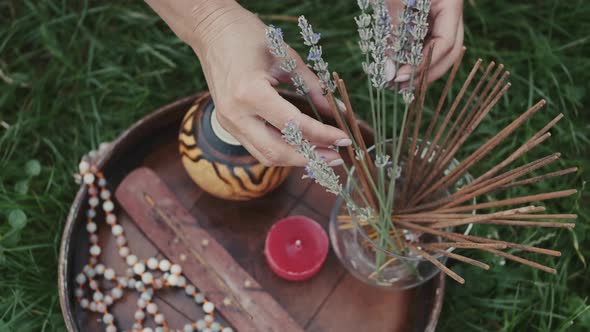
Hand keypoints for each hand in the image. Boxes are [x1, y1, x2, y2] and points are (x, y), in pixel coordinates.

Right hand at [145, 0, 349, 166]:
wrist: (211, 31)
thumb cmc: (249, 36)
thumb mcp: (288, 58)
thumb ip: (314, 88)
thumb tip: (339, 111)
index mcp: (250, 93)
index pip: (294, 126)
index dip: (322, 135)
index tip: (344, 139)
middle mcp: (235, 114)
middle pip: (277, 152)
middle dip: (310, 158)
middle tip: (336, 157)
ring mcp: (228, 122)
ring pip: (265, 156)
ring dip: (296, 159)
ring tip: (322, 155)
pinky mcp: (227, 124)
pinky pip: (257, 147)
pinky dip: (281, 150)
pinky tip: (300, 146)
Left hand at [386, 0, 463, 83]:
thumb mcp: (394, 2)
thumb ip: (394, 34)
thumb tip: (390, 72)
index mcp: (450, 4)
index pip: (446, 42)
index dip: (424, 63)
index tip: (400, 77)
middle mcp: (450, 13)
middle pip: (448, 51)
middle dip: (426, 73)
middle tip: (402, 87)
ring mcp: (441, 17)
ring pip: (438, 50)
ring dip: (419, 69)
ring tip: (396, 82)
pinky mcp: (428, 20)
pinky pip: (426, 43)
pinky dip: (413, 57)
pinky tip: (399, 69)